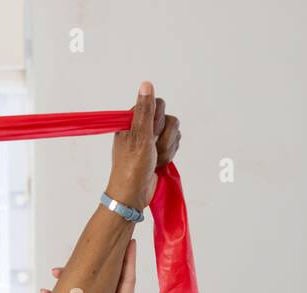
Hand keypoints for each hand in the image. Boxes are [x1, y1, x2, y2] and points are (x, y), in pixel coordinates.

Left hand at [106, 81, 180, 209]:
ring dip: (167, 148)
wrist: (133, 194)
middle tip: (152, 149)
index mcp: (133, 120)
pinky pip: (175, 144)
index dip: (158, 120)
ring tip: (155, 159)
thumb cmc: (132, 167)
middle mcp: (143, 127)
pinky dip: (169, 154)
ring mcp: (152, 140)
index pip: (158, 104)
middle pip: (169, 119)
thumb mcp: (139, 136)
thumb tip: (146, 84)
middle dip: (164, 137)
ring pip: (174, 132)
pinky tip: (159, 163)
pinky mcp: (159, 150)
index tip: (150, 134)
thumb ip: (146, 110)